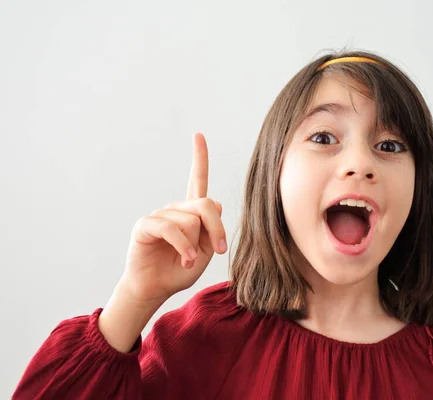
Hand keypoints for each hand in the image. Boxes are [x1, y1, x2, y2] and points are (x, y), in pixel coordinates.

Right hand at [118, 133, 226, 304]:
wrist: (156, 288)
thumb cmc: (181, 269)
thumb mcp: (207, 250)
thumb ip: (212, 228)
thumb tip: (215, 201)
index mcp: (191, 212)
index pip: (197, 179)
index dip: (199, 157)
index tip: (198, 135)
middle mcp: (176, 209)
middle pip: (206, 204)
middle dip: (217, 229)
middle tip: (220, 250)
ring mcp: (160, 215)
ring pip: (190, 221)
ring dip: (195, 246)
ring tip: (188, 259)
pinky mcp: (145, 225)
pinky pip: (171, 228)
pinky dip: (183, 246)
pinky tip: (185, 258)